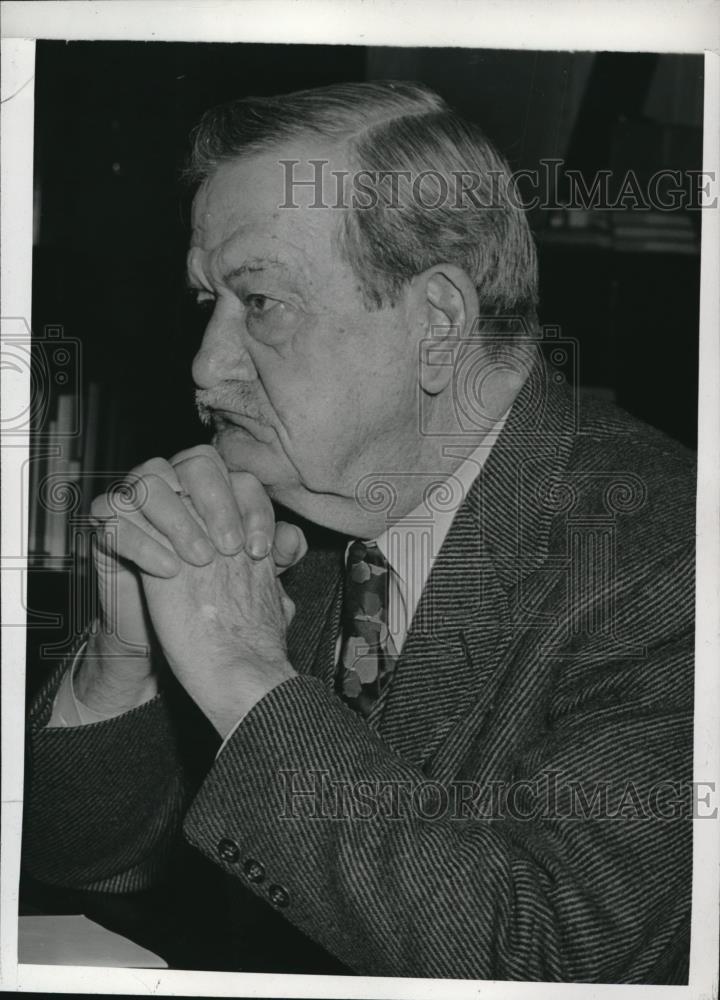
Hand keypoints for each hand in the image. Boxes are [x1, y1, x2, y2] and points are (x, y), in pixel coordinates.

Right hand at [78, 445, 305, 715]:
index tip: (262, 552)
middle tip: (230, 548)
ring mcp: (135, 497)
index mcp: (213, 488)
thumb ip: (273, 555)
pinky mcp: (102, 522)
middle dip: (217, 502)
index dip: (255, 509)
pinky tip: (168, 569)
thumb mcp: (246, 578)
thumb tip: (291, 538)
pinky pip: (112, 513)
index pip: (239, 476)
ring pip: (150, 480)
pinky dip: (142, 540)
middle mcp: (175, 481)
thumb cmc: (207, 596)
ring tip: (200, 559)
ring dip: (179, 519)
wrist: (161, 633)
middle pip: (197, 462)